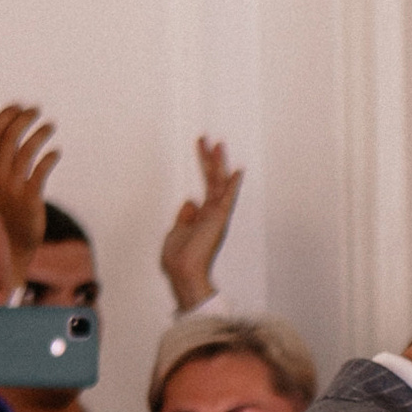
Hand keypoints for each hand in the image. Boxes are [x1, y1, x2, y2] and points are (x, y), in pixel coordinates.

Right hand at [0, 104, 59, 258]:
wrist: (6, 248)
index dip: (6, 116)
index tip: (19, 105)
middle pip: (9, 138)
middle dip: (23, 119)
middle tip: (37, 109)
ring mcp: (12, 188)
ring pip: (25, 151)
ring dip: (39, 134)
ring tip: (51, 125)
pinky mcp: (29, 200)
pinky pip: (39, 173)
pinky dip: (48, 159)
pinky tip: (56, 152)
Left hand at [161, 138, 242, 311]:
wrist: (183, 272)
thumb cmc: (178, 259)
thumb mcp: (175, 232)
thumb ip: (184, 216)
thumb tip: (190, 200)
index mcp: (201, 218)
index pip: (203, 187)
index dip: (201, 168)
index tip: (200, 151)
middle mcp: (211, 215)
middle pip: (211, 181)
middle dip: (208, 160)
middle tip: (207, 140)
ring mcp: (215, 216)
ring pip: (217, 184)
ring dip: (217, 164)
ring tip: (218, 144)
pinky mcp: (218, 219)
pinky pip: (226, 198)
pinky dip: (232, 185)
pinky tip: (236, 170)